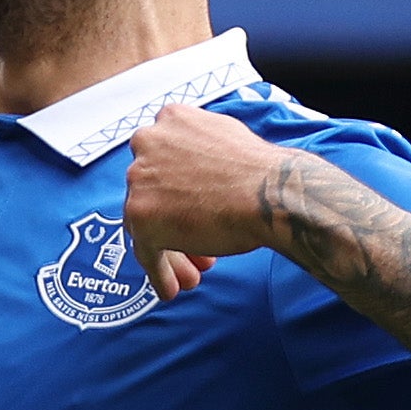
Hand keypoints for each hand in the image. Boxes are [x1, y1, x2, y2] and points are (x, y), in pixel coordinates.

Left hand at [124, 103, 290, 300]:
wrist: (271, 193)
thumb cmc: (261, 171)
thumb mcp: (224, 138)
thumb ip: (198, 149)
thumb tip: (194, 168)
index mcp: (169, 119)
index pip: (161, 164)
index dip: (178, 194)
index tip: (192, 212)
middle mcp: (147, 143)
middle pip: (152, 195)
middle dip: (177, 224)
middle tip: (200, 248)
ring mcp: (139, 179)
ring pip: (147, 225)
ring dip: (171, 252)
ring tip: (193, 275)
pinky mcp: (141, 215)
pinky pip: (146, 252)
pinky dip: (159, 273)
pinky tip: (171, 289)